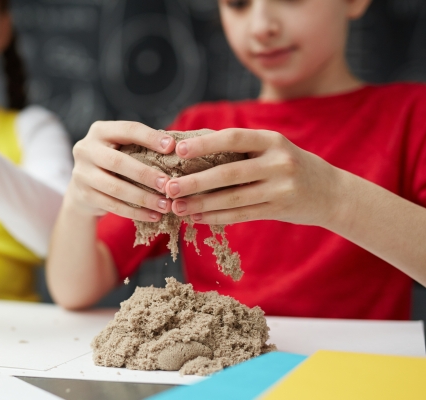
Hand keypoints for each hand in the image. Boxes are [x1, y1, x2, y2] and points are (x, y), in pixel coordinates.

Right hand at [65, 121, 176, 221]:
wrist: (83, 185)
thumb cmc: (114, 161)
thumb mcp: (121, 147)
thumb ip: (141, 145)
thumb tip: (177, 147)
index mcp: (100, 131)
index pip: (127, 130)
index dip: (150, 138)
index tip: (172, 147)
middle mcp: (86, 149)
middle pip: (118, 162)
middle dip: (146, 174)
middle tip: (169, 185)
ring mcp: (82, 173)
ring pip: (115, 188)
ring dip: (143, 198)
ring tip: (165, 205)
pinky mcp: (84, 195)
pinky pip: (113, 206)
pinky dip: (135, 212)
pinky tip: (153, 215)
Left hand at [165, 128, 341, 226]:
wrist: (330, 192)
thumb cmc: (287, 165)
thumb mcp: (271, 148)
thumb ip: (238, 146)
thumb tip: (188, 142)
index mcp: (272, 140)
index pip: (234, 138)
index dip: (205, 144)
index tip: (178, 151)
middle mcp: (279, 162)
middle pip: (230, 172)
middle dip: (196, 181)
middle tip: (170, 187)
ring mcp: (282, 187)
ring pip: (233, 197)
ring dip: (202, 203)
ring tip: (177, 207)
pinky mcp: (280, 209)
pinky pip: (242, 214)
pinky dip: (217, 216)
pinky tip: (197, 217)